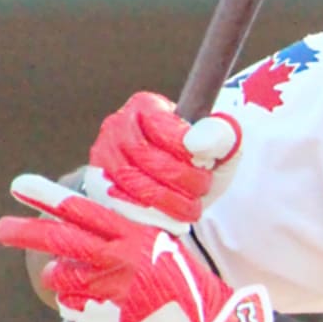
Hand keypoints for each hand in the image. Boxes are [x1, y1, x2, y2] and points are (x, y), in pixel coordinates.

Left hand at [0, 174, 272, 321]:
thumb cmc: (188, 286)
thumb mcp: (162, 249)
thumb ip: (124, 239)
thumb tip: (79, 235)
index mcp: (137, 236)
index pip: (85, 212)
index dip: (50, 198)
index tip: (22, 186)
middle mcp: (121, 259)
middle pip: (62, 240)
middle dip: (26, 231)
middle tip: (1, 228)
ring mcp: (111, 289)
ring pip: (63, 278)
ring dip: (68, 281)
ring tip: (95, 286)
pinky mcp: (105, 318)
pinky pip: (73, 307)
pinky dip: (82, 306)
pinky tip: (109, 308)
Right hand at [85, 92, 240, 232]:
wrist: (188, 188)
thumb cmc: (205, 158)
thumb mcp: (224, 142)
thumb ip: (220, 134)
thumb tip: (196, 143)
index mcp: (147, 106)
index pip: (161, 127)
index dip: (186, 151)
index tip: (206, 164)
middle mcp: (117, 126)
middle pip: (144, 157)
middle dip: (181, 178)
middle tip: (202, 187)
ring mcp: (103, 157)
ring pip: (131, 183)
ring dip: (169, 200)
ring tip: (191, 204)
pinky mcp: (98, 187)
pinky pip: (119, 205)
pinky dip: (150, 215)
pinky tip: (171, 216)